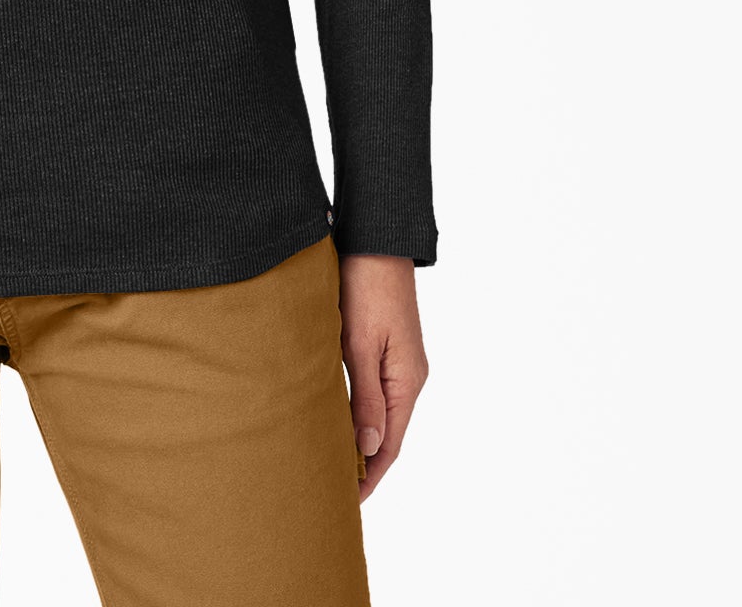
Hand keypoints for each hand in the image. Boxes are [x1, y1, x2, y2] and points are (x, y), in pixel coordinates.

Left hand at [337, 252, 427, 502]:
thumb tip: (368, 447)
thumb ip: (365, 395)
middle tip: (332, 491)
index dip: (370, 475)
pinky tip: (338, 418)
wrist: (375, 239)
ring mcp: (399, 362)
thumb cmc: (367, 285)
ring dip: (359, 440)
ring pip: (379, 413)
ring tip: (332, 464)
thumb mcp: (361, 342)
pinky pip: (374, 392)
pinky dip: (358, 412)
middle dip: (364, 465)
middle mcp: (409, 377)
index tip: (347, 502)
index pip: (390, 445)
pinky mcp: (386, 346)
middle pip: (387, 434)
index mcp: (408, 381)